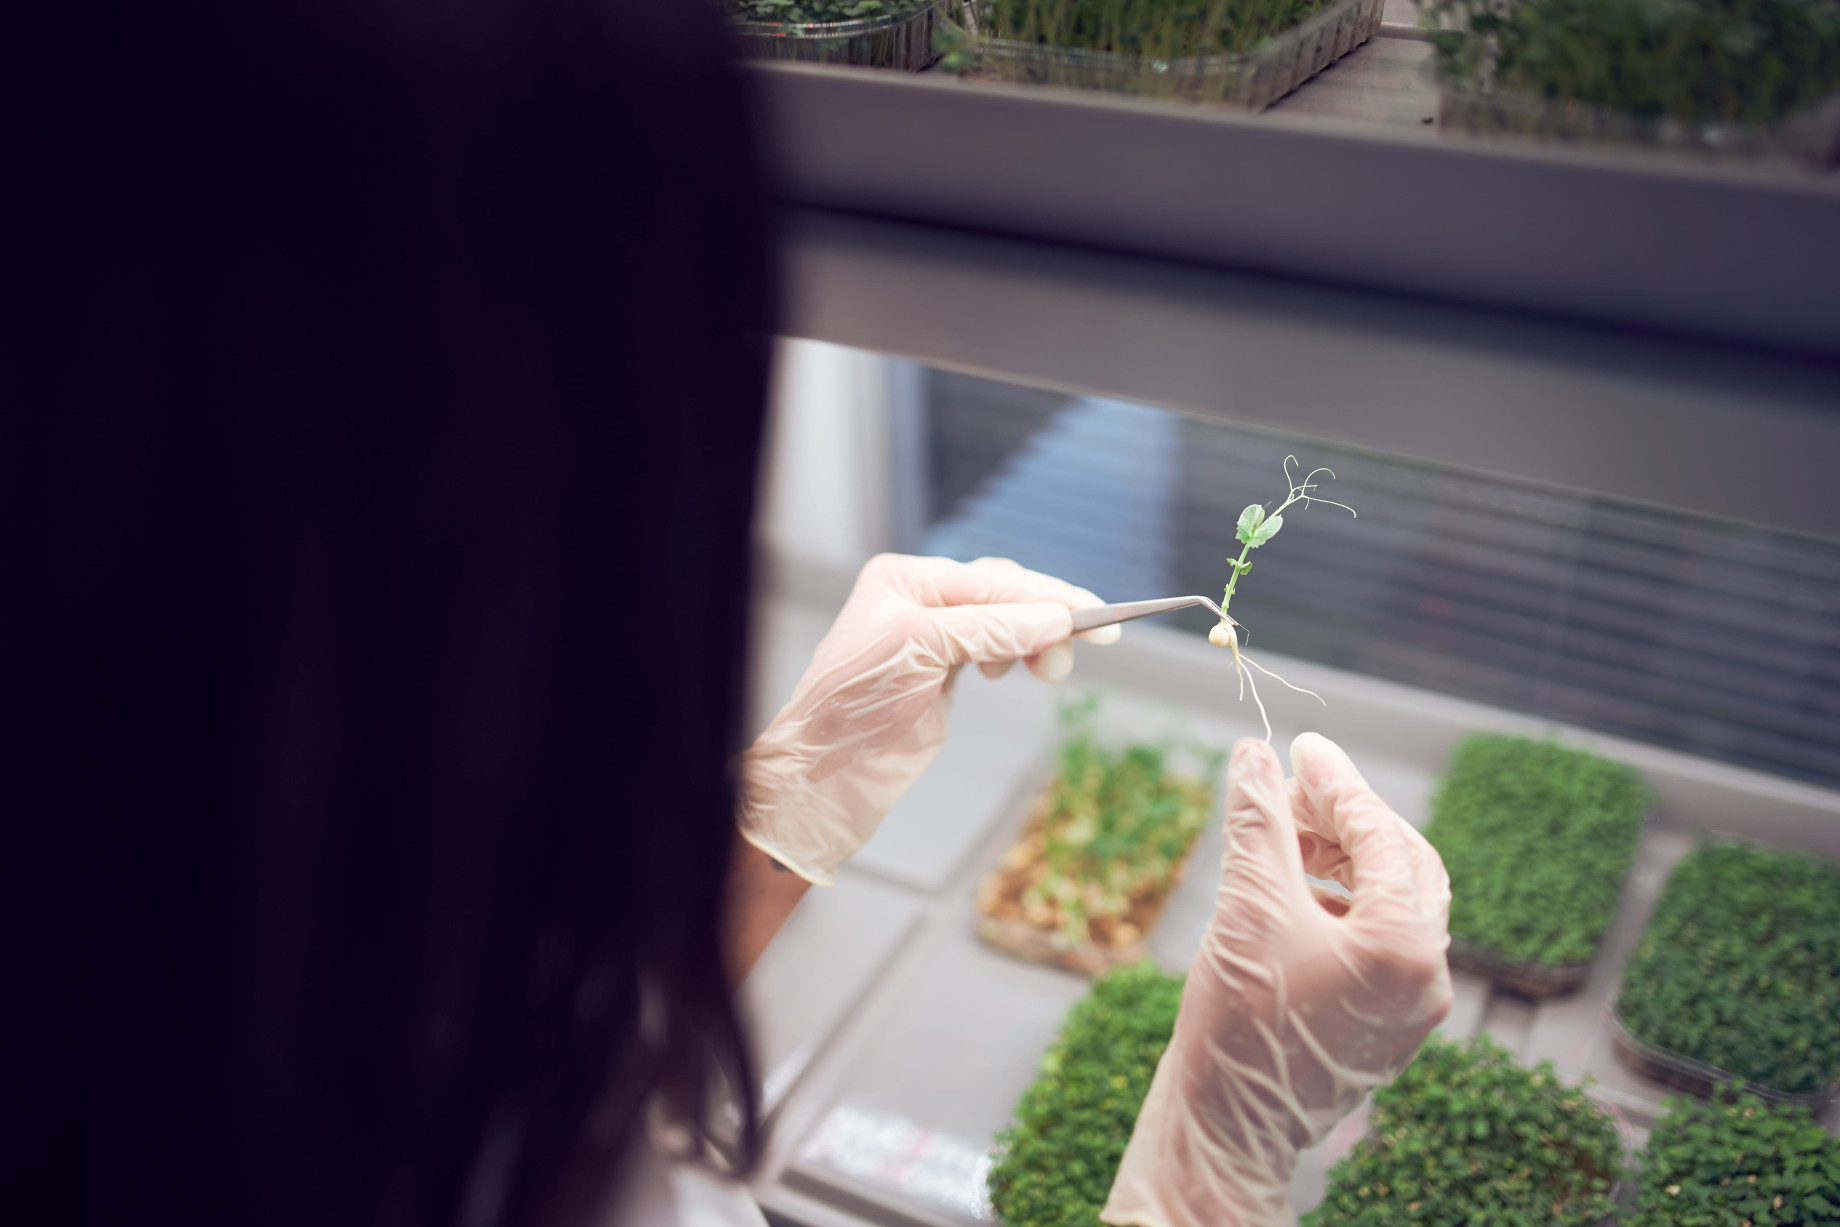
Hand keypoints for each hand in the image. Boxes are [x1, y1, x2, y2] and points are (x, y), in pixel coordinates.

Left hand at [739, 554, 1118, 884]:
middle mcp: (918, 600)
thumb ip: (990, 628)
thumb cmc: (853, 705)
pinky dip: (1016, 655)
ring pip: (1004, 622)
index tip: (1091, 614)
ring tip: (1051, 669)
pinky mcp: (942, 672)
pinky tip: (1018, 669)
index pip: (989, 580)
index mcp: (904, 578)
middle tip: (1093, 640)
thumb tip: (1055, 619)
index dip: (1044, 596)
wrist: (828, 773)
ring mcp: (931, 636)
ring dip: (1035, 641)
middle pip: (1003, 595)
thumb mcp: (921, 649)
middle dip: (1046, 618)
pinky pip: (994, 648)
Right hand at [1102, 733, 1452, 1226]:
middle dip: (1346, 819)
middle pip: (1403, 863)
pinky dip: (1342, 901)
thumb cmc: (1237, 1021)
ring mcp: (1414, 1004)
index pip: (1381, 835)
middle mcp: (1428, 976)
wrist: (1228, 1123)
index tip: (1300, 747)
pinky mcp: (1389, 1022)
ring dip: (1343, 859)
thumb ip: (1259, 821)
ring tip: (1285, 837)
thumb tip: (1255, 753)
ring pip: (1394, 901)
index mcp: (1406, 945)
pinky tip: (1294, 889)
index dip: (1336, 784)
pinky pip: (1380, 938)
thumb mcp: (1247, 906)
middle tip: (1293, 788)